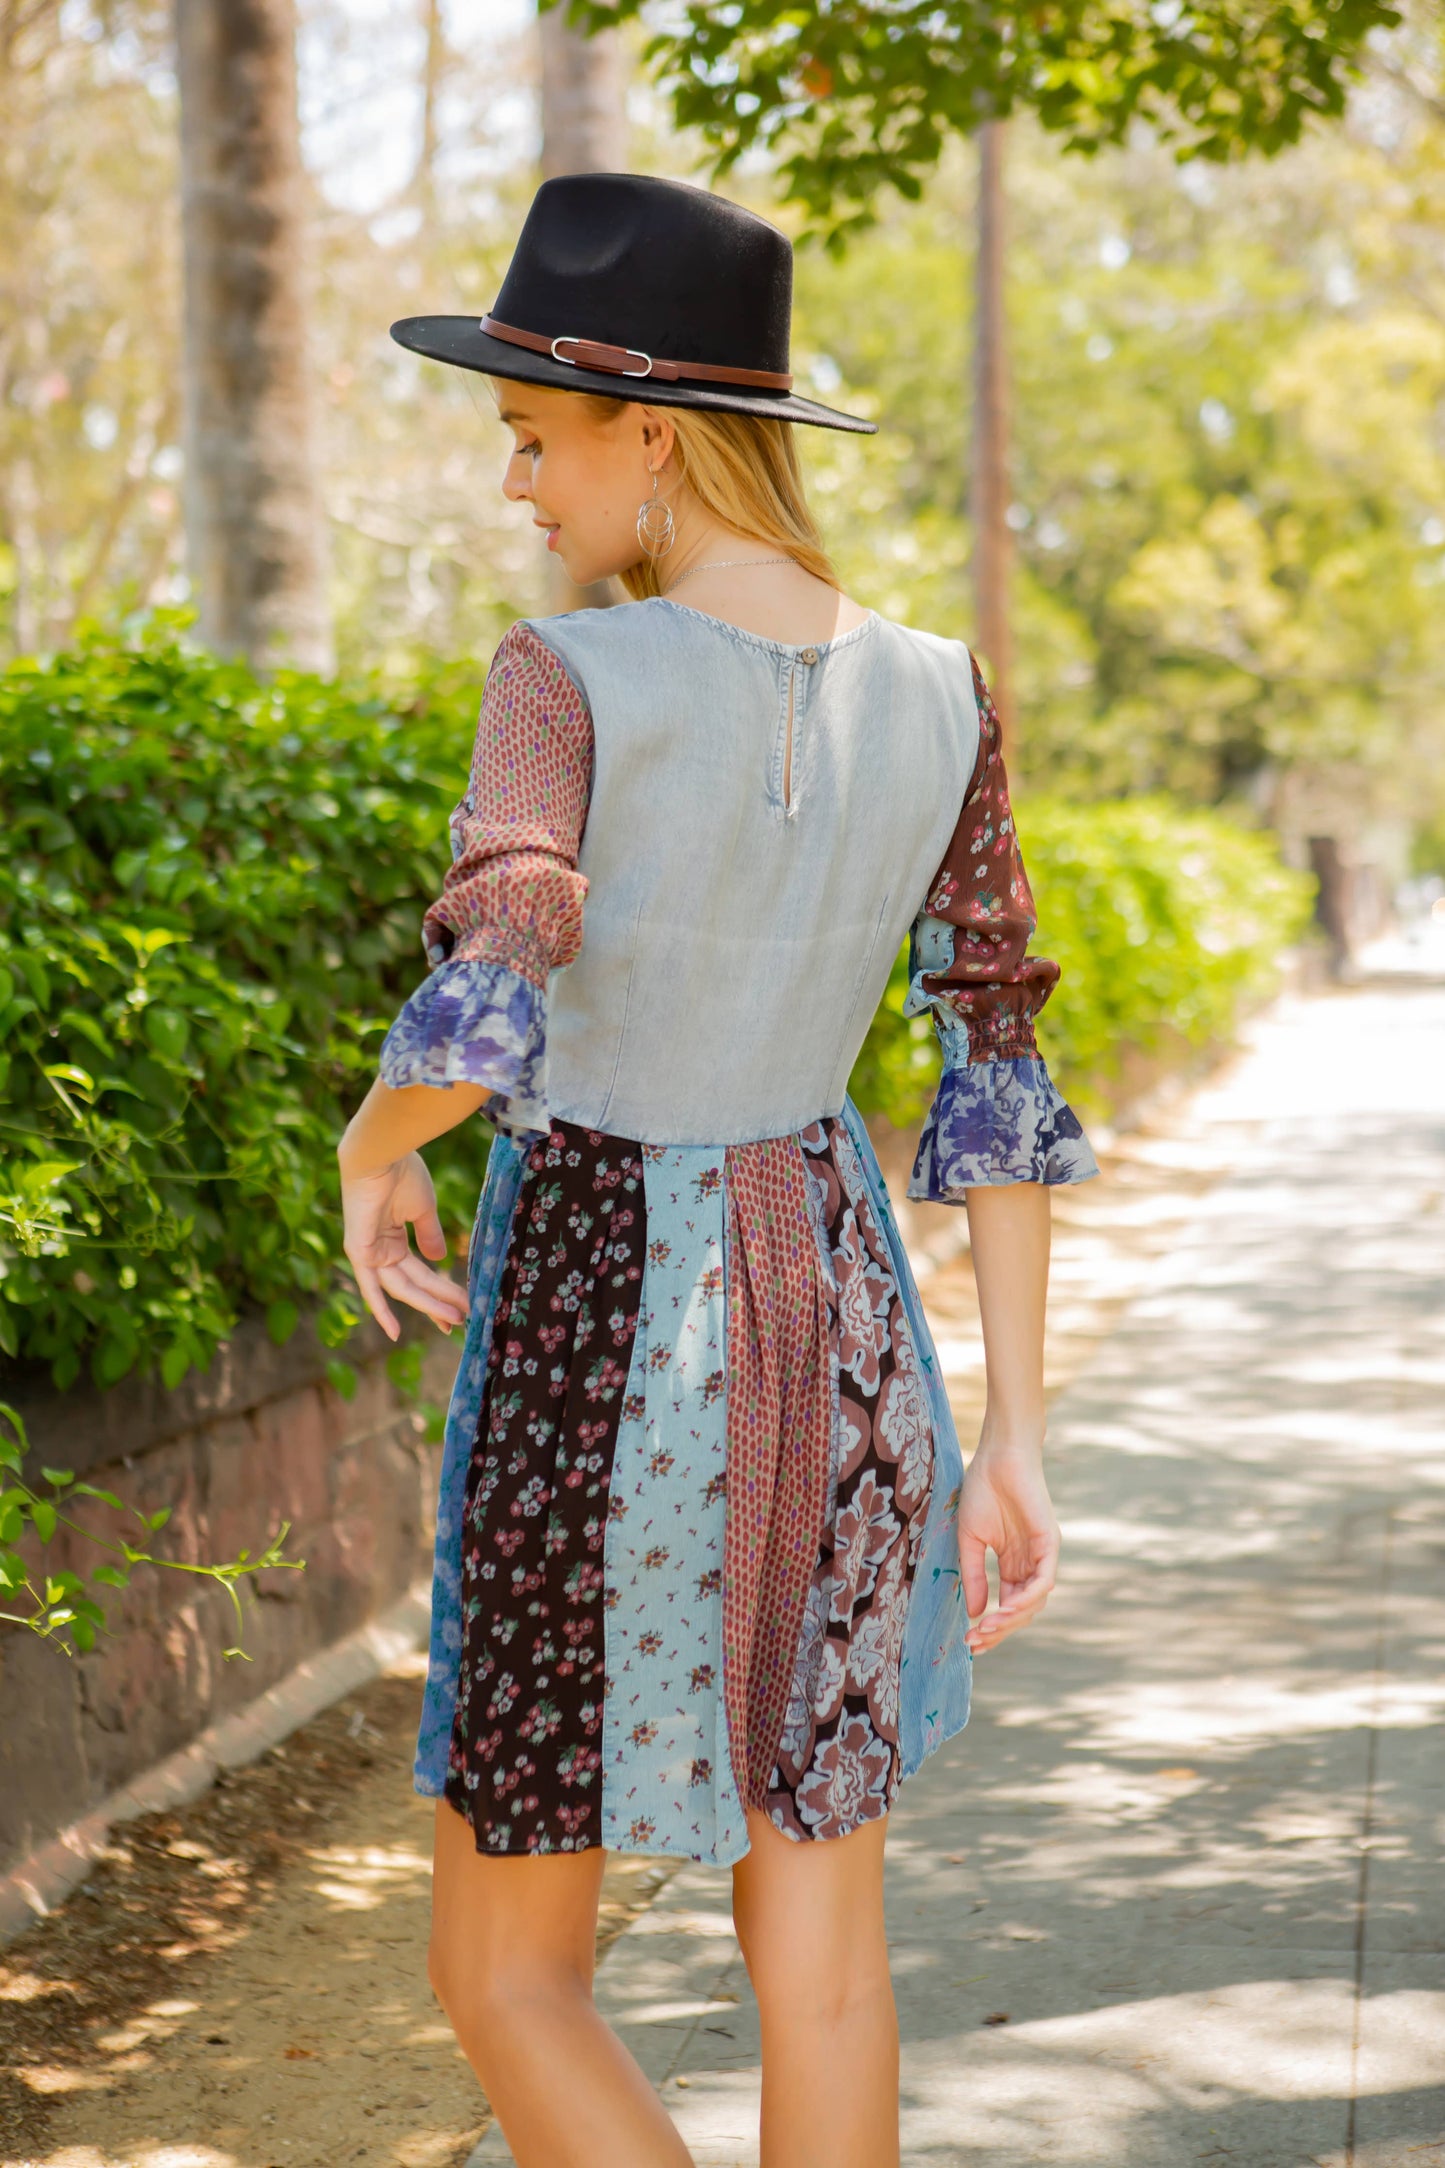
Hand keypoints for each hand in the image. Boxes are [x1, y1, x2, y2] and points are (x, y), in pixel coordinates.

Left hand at [339, 1150, 468, 1342]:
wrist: (382, 1153)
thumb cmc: (402, 1173)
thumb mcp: (423, 1209)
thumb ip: (429, 1236)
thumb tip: (440, 1259)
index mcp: (392, 1238)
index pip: (418, 1272)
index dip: (440, 1290)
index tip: (462, 1306)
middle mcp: (379, 1249)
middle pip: (412, 1284)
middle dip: (438, 1302)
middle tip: (463, 1320)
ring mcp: (368, 1252)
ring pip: (401, 1288)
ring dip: (427, 1304)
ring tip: (454, 1320)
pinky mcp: (360, 1252)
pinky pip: (370, 1288)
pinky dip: (380, 1310)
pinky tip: (394, 1332)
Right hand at [958, 1438, 1059, 1654]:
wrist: (997, 1458)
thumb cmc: (982, 1491)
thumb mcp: (971, 1541)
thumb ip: (974, 1576)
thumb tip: (975, 1614)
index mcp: (1013, 1564)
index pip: (1007, 1606)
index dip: (991, 1627)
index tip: (969, 1642)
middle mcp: (1030, 1564)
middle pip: (1021, 1611)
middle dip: (999, 1630)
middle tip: (975, 1641)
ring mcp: (1042, 1555)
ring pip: (1034, 1601)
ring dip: (1011, 1619)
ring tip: (987, 1627)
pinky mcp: (1049, 1543)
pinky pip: (1044, 1580)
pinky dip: (1028, 1597)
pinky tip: (1007, 1608)